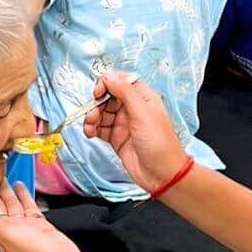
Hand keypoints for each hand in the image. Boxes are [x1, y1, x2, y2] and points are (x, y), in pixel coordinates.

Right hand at [83, 72, 187, 193]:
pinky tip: (89, 132)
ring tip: (90, 126)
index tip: (99, 92)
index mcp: (144, 98)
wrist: (162, 175)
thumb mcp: (143, 113)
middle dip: (97, 102)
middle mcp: (133, 109)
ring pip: (102, 113)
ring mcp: (124, 124)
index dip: (108, 83)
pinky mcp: (117, 139)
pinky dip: (92, 129)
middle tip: (93, 113)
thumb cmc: (161, 145)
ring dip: (92, 116)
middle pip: (108, 97)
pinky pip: (100, 129)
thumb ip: (124, 92)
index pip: (122, 81)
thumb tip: (109, 76)